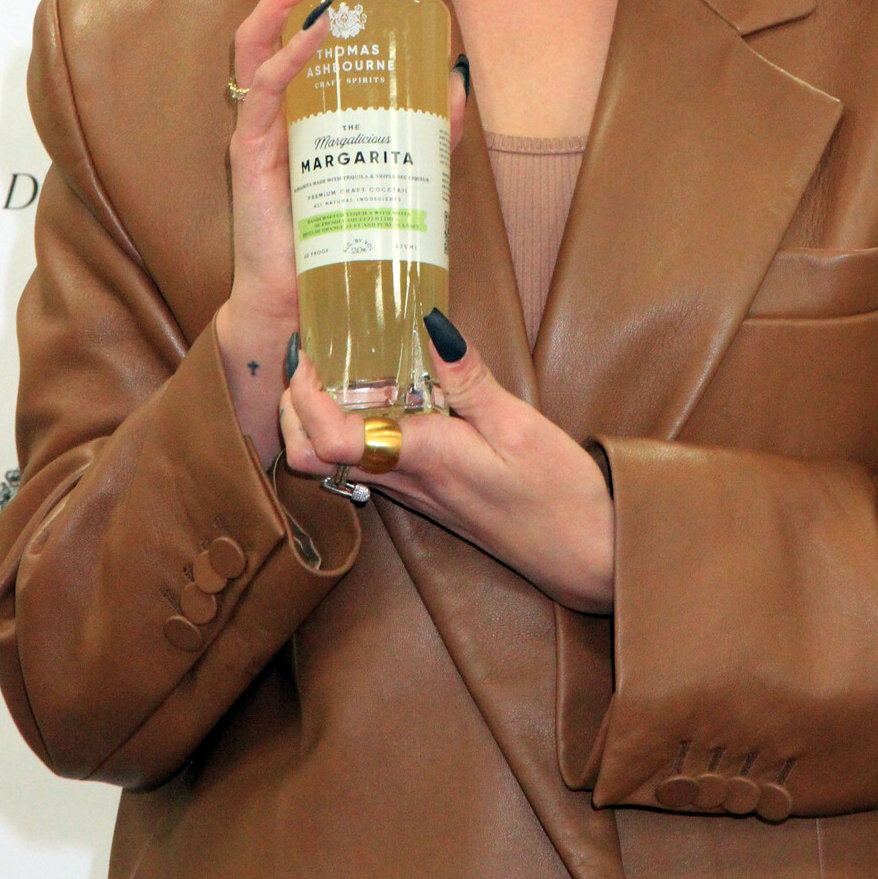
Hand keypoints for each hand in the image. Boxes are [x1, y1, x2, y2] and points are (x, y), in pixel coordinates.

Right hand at [215, 0, 466, 463]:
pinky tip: (313, 35)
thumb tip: (462, 79)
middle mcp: (271, 101)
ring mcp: (257, 124)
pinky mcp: (252, 153)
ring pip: (257, 39)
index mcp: (300, 97)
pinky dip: (289, 59)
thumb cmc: (342, 233)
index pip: (300, 16)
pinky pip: (263, 92)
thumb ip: (428, 127)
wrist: (306, 304)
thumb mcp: (398, 167)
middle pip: (273, 11)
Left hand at [281, 324, 615, 614]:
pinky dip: (353, 427)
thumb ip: (469, 377)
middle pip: (313, 458)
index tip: (306, 353)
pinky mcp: (427, 492)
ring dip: (316, 418)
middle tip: (306, 357)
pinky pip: (370, 462)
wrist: (585, 555)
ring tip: (334, 365)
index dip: (305, 398)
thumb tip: (429, 323)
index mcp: (422, 459)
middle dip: (293, 410)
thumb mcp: (519, 424)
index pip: (331, 440)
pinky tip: (379, 394)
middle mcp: (405, 480)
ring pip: (335, 463)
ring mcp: (413, 491)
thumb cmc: (557, 494)